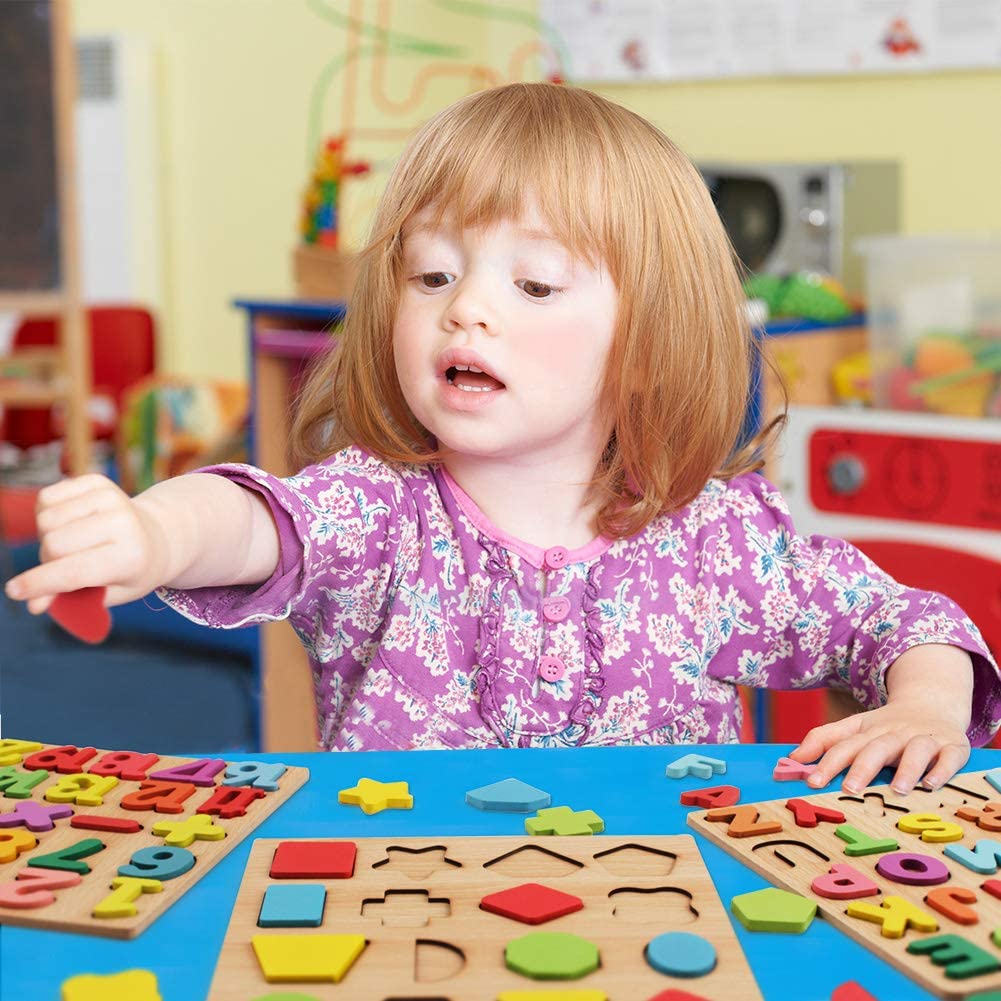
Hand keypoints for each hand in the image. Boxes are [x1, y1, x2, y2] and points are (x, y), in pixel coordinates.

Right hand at [4, 474, 168, 613]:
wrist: (158, 535)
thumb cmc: (130, 570)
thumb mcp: (109, 593)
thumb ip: (71, 598)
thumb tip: (33, 604)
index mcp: (130, 557)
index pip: (73, 572)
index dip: (39, 583)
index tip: (13, 592)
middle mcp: (122, 522)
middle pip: (52, 545)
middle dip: (48, 561)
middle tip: (67, 565)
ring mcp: (110, 497)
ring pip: (45, 520)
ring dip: (48, 537)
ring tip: (73, 543)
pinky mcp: (97, 481)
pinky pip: (45, 498)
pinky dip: (47, 513)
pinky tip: (71, 522)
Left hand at [788, 700, 971, 794]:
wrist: (932, 702)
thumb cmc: (887, 725)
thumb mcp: (855, 727)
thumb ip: (824, 739)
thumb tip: (794, 756)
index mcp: (868, 731)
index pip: (844, 745)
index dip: (827, 762)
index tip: (811, 781)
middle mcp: (894, 733)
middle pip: (876, 748)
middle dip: (863, 767)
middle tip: (850, 788)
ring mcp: (924, 739)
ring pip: (914, 751)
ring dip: (906, 769)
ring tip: (897, 790)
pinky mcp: (952, 746)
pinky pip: (949, 757)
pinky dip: (942, 770)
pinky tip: (932, 785)